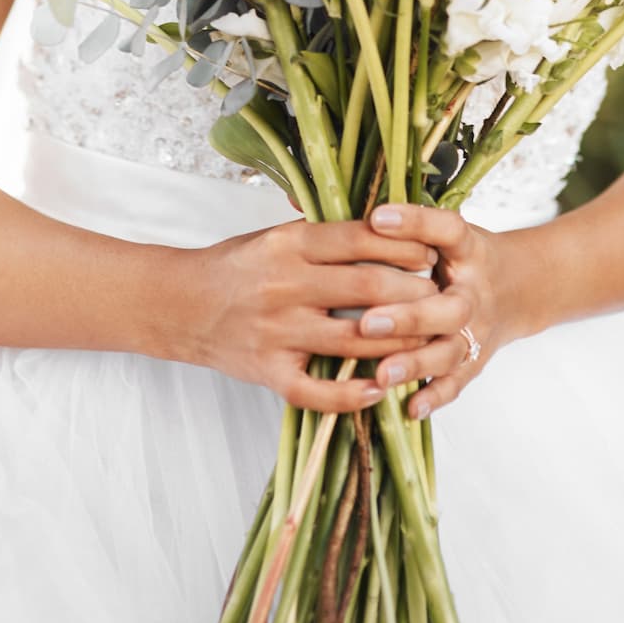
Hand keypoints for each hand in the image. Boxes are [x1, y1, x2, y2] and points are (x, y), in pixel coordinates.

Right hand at [192, 216, 442, 413]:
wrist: (183, 304)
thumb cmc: (239, 266)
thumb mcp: (277, 235)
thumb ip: (326, 235)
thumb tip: (388, 228)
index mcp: (290, 244)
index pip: (361, 240)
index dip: (405, 246)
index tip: (431, 253)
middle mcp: (286, 285)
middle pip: (368, 288)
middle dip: (414, 293)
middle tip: (440, 296)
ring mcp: (278, 332)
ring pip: (355, 341)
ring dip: (399, 342)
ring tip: (427, 339)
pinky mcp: (269, 372)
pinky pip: (318, 392)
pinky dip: (353, 395)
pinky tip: (381, 389)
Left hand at [357, 203, 540, 419]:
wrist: (519, 287)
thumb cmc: (464, 255)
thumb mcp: (447, 230)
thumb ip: (411, 223)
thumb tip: (361, 211)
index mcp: (468, 249)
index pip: (447, 229)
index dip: (414, 222)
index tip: (376, 217)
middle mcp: (475, 293)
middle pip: (449, 308)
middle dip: (410, 317)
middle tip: (369, 322)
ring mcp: (477, 331)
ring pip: (450, 352)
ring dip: (416, 363)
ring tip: (381, 373)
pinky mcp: (474, 361)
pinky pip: (456, 383)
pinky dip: (434, 397)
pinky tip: (409, 408)